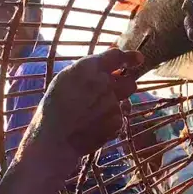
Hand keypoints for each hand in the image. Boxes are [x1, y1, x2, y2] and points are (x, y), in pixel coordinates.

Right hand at [15, 49, 142, 174]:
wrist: (55, 138)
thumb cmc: (54, 107)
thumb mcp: (65, 79)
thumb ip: (88, 69)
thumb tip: (106, 63)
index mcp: (88, 68)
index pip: (117, 56)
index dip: (129, 57)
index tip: (138, 59)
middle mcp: (104, 82)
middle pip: (130, 81)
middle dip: (125, 86)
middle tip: (114, 91)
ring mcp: (113, 103)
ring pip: (126, 102)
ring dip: (116, 105)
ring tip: (96, 114)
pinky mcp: (117, 121)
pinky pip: (120, 118)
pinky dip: (111, 122)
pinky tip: (95, 126)